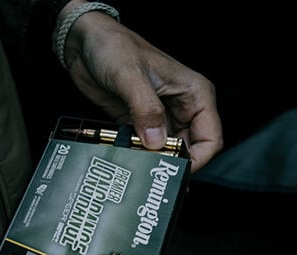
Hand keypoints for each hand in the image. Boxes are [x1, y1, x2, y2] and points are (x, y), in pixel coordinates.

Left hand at [59, 2, 222, 169]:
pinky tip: (127, 157)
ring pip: (167, 150)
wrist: (86, 41)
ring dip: (153, 160)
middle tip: (152, 172)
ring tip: (138, 165)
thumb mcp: (130, 76)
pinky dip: (138, 155)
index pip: (210, 137)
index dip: (198, 159)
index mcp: (194, 93)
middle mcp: (182, 106)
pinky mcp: (140, 122)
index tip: (175, 170)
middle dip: (172, 162)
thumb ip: (146, 110)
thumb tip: (157, 142)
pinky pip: (145, 147)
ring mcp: (161, 116)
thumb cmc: (113, 46)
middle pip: (190, 149)